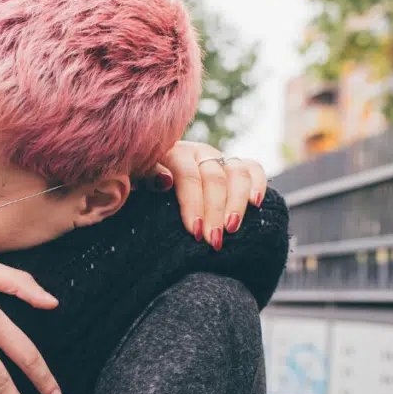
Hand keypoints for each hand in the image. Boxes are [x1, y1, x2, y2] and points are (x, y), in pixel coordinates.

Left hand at [142, 141, 267, 251]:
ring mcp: (217, 158)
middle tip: (212, 240)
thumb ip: (145, 177)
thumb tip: (165, 180)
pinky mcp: (233, 165)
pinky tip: (256, 204)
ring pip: (237, 172)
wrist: (149, 181)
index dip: (193, 204)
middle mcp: (198, 152)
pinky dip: (257, 183)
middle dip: (214, 211)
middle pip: (214, 178)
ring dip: (237, 202)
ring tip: (232, 229)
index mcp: (172, 153)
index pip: (188, 176)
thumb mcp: (134, 181)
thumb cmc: (140, 185)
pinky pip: (252, 168)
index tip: (194, 231)